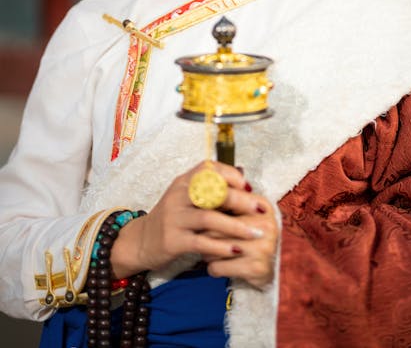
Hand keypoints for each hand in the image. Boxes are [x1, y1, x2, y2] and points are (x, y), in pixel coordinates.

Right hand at [110, 161, 276, 288]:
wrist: (141, 241)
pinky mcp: (172, 240)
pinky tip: (236, 250)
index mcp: (183, 182)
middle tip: (261, 209)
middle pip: (213, 192)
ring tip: (256, 233)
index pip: (208, 168)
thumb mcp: (186, 197)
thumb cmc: (173, 218)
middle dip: (241, 201)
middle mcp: (178, 195)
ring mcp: (174, 218)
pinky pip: (201, 242)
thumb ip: (209, 190)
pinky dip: (221, 246)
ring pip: (209, 218)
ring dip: (236, 226)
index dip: (231, 174)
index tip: (248, 186)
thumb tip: (244, 185)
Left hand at [205, 189, 277, 288]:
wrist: (276, 265)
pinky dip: (212, 267)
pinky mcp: (256, 268)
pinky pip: (218, 266)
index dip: (208, 207)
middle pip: (215, 226)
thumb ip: (228, 199)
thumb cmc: (252, 233)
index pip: (226, 200)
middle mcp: (265, 225)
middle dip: (204, 232)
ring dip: (206, 251)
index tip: (199, 212)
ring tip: (211, 250)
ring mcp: (263, 247)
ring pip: (213, 247)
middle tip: (203, 235)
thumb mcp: (247, 212)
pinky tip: (218, 264)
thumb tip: (200, 188)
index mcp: (262, 206)